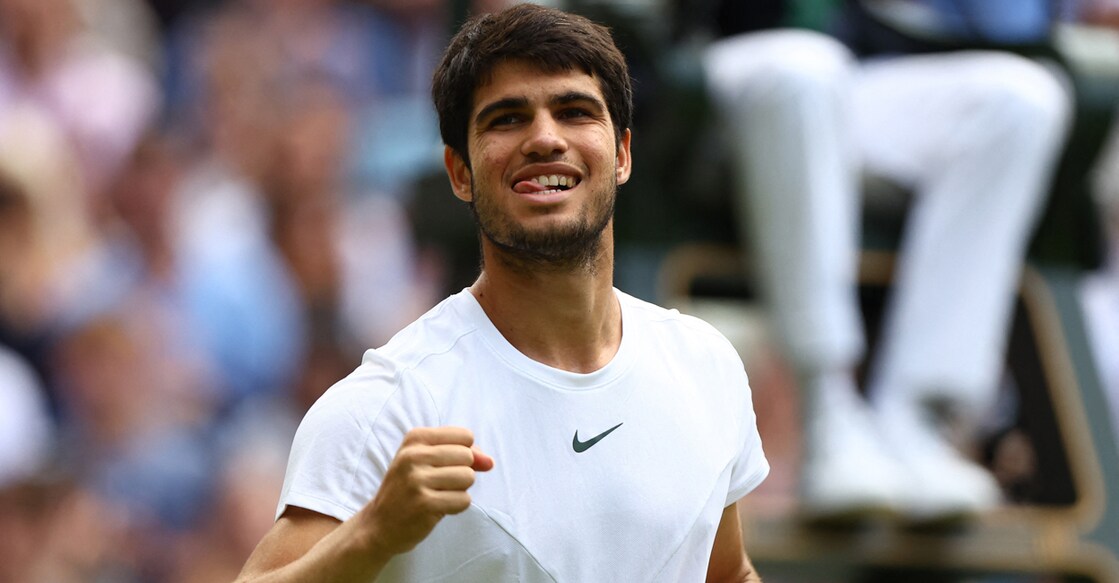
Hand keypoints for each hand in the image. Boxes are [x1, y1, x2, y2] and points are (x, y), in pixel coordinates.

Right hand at [360, 427, 493, 556]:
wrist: (379, 524)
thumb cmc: (408, 488)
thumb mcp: (427, 461)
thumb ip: (461, 455)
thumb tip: (490, 462)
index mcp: (415, 438)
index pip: (465, 436)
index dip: (466, 453)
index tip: (448, 465)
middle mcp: (414, 455)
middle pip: (468, 456)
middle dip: (462, 472)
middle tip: (440, 484)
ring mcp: (417, 480)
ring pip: (468, 477)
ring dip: (460, 490)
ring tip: (439, 495)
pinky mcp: (425, 504)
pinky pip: (464, 500)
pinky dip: (456, 506)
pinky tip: (438, 508)